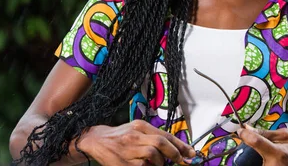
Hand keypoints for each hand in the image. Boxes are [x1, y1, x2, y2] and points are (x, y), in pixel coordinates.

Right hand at [80, 120, 196, 165]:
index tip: (191, 153)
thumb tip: (176, 147)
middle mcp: (135, 135)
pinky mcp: (123, 162)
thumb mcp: (137, 130)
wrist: (96, 140)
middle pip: (161, 143)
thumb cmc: (120, 136)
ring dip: (160, 162)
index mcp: (140, 126)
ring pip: (152, 155)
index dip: (180, 145)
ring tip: (158, 164)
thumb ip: (154, 136)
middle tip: (180, 160)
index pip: (165, 135)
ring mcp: (129, 149)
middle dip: (174, 153)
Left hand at [237, 125, 287, 165]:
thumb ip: (266, 134)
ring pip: (259, 163)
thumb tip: (248, 129)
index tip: (241, 131)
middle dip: (255, 152)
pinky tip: (279, 161)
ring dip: (263, 159)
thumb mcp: (287, 136)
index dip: (245, 135)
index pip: (255, 141)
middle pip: (253, 157)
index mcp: (278, 153)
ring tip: (280, 156)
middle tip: (269, 148)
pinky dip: (268, 162)